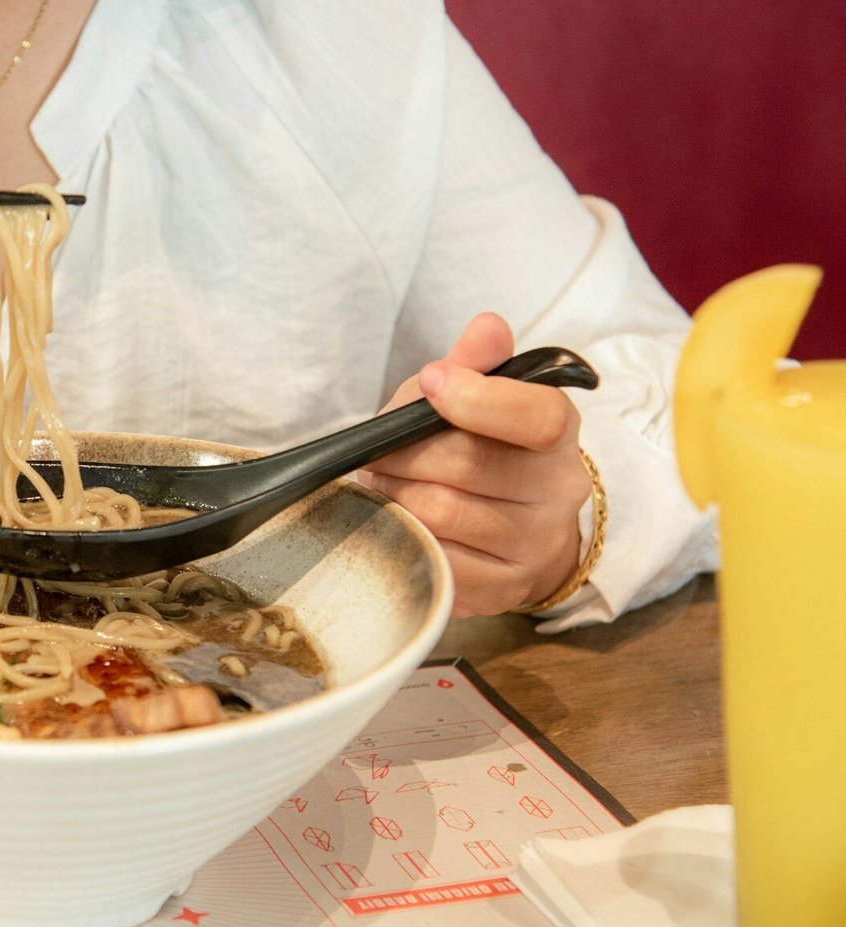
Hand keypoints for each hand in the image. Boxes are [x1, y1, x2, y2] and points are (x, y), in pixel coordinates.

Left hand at [363, 313, 590, 617]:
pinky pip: (434, 558)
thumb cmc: (481, 449)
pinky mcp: (503, 588)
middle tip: (377, 452)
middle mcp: (559, 489)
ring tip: (385, 485)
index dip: (476, 398)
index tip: (429, 383)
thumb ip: (475, 362)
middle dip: (404, 453)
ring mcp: (535, 544)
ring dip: (395, 494)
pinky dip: (404, 535)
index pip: (536, 415)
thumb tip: (487, 327)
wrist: (514, 529)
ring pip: (441, 513)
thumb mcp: (475, 396)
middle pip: (468, 465)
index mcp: (559, 431)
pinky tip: (399, 522)